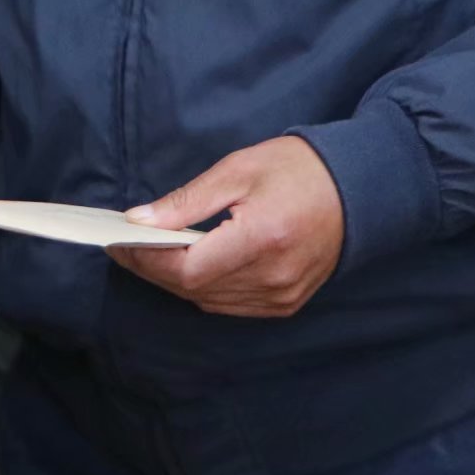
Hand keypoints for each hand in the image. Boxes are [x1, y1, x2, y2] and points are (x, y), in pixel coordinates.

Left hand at [105, 136, 345, 317]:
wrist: (358, 187)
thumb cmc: (297, 169)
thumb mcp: (236, 171)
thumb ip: (185, 201)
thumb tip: (138, 221)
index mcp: (261, 239)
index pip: (186, 270)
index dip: (145, 260)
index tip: (116, 242)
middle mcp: (274, 277)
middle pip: (193, 289)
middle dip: (153, 269)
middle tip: (124, 246)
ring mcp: (283, 296)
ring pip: (209, 301)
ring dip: (176, 280)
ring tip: (150, 253)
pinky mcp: (288, 303)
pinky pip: (231, 305)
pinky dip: (204, 288)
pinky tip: (190, 264)